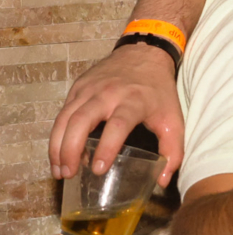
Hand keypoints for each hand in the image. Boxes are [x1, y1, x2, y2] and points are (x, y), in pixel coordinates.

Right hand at [49, 44, 183, 186]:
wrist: (145, 52)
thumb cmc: (158, 91)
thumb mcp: (173, 118)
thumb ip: (173, 151)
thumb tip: (162, 181)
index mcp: (134, 100)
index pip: (117, 125)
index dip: (107, 148)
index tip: (97, 169)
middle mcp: (108, 93)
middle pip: (82, 120)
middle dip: (71, 149)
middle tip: (68, 174)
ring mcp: (90, 89)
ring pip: (65, 118)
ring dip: (57, 146)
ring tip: (59, 171)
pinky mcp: (78, 87)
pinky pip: (62, 113)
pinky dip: (57, 135)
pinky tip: (59, 153)